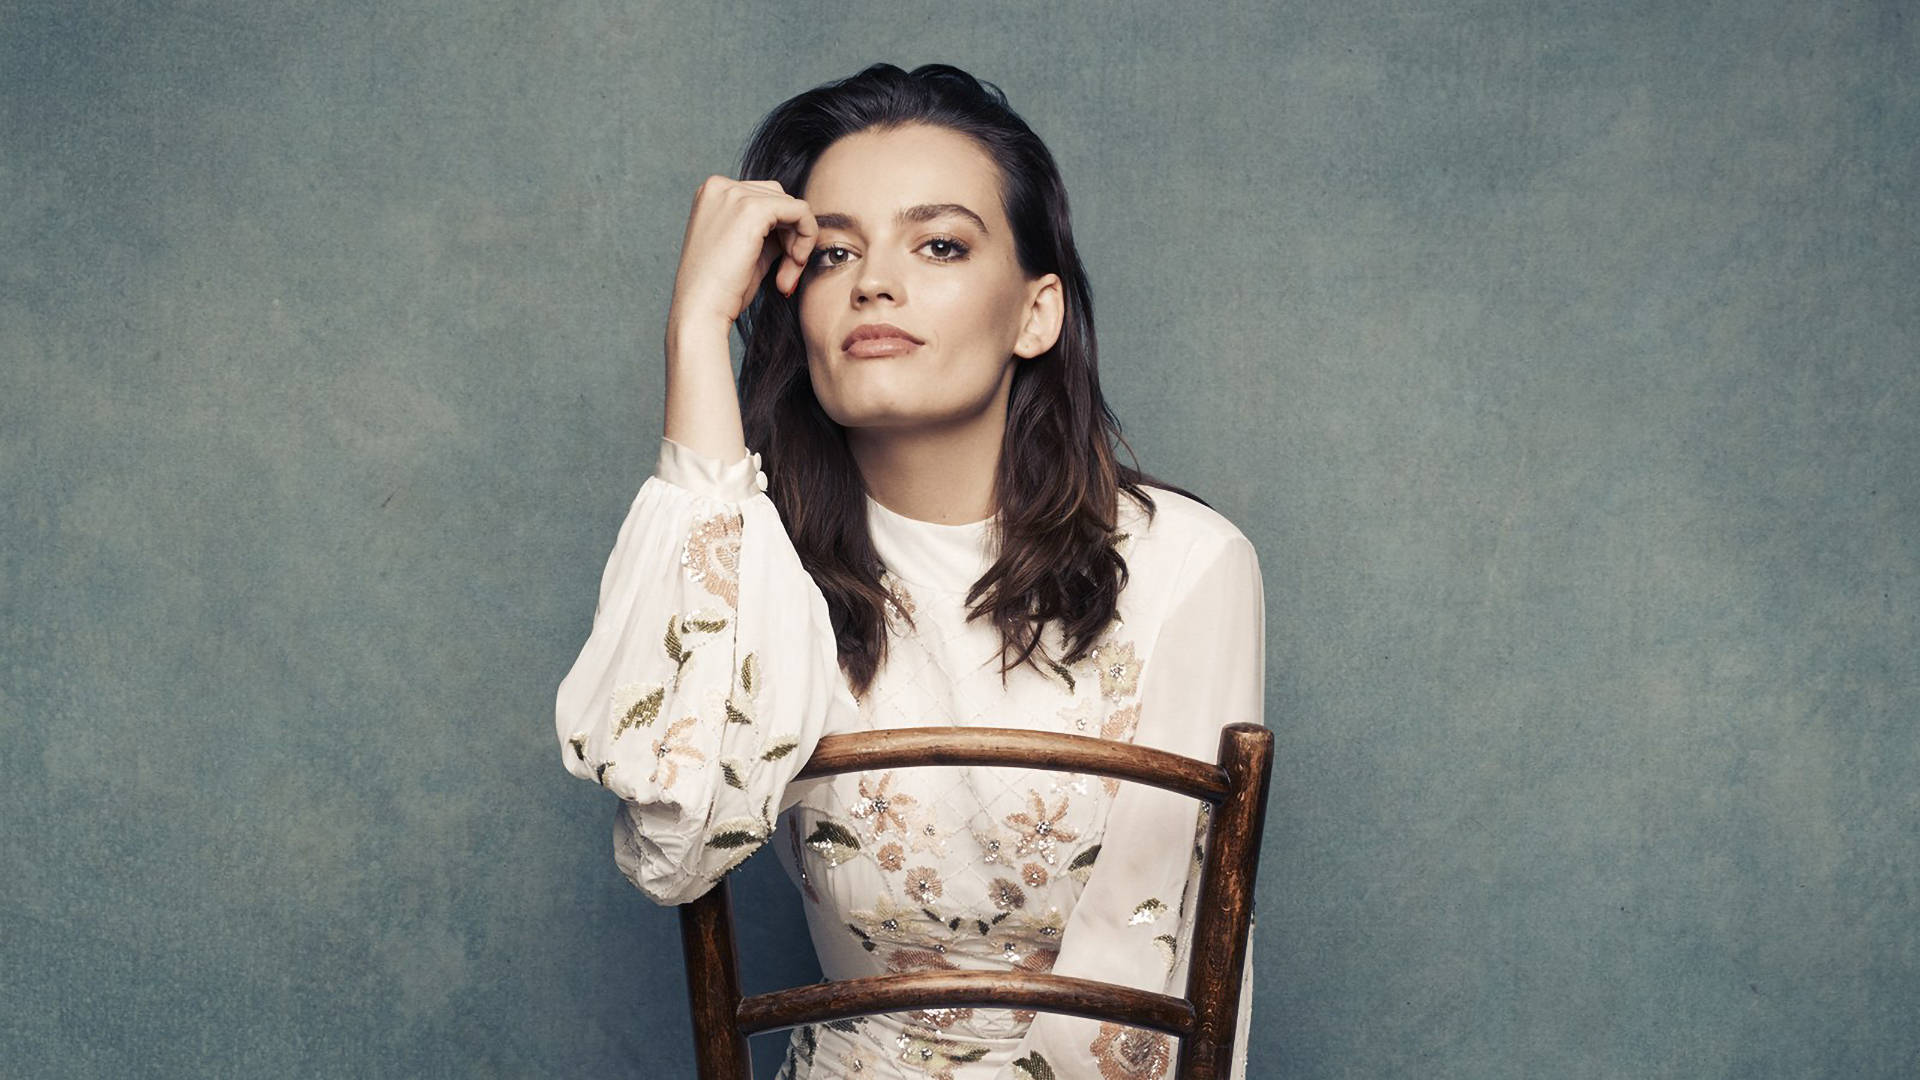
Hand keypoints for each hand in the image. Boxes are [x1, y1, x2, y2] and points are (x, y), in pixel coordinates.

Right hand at [667, 175, 818, 331]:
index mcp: (713, 193)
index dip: (780, 231)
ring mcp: (734, 194)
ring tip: (788, 274)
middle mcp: (720, 186)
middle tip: (788, 274)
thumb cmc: (721, 288)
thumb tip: (799, 222)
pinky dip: (807, 236)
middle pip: (779, 198)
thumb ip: (768, 229)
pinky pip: (801, 211)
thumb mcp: (745, 248)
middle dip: (791, 235)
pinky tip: (796, 263)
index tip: (781, 265)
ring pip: (791, 205)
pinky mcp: (752, 209)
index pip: (764, 198)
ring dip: (799, 240)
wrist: (701, 309)